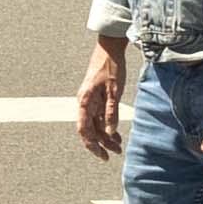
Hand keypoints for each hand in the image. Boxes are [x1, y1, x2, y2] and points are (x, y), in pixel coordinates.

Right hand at [74, 39, 127, 157]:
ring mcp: (90, 100)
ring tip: (118, 146)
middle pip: (90, 129)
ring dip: (105, 136)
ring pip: (95, 124)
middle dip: (102, 143)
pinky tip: (116, 134)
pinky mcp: (96, 97)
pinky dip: (107, 126)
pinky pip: (99, 116)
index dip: (92, 144)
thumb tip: (110, 132)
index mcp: (85, 101)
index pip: (84, 129)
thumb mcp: (114, 90)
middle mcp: (84, 102)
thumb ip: (111, 112)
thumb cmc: (111, 67)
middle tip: (115, 153)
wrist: (109, 48)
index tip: (102, 155)